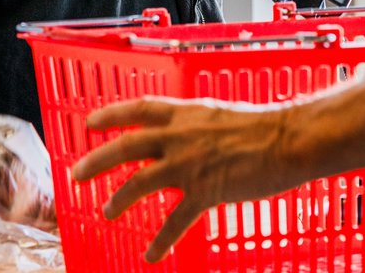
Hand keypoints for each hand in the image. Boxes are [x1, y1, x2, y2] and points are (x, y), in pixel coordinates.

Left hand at [71, 97, 294, 263]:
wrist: (287, 141)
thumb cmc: (264, 125)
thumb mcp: (222, 116)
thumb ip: (199, 125)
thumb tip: (186, 135)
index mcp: (187, 113)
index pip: (140, 109)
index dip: (112, 114)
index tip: (91, 121)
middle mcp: (181, 136)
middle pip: (127, 146)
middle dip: (97, 160)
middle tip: (76, 173)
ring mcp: (189, 165)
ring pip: (139, 182)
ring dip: (120, 199)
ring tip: (108, 212)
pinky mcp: (203, 192)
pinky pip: (173, 221)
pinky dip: (160, 240)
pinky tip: (151, 255)